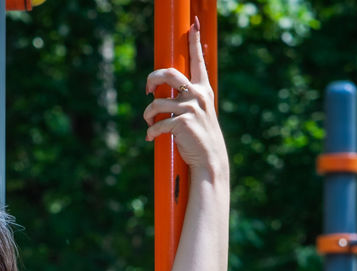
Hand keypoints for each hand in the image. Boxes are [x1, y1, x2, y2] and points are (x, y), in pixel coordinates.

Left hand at [143, 21, 226, 181]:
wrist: (209, 159)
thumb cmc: (200, 135)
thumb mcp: (199, 111)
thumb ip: (189, 96)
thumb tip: (170, 88)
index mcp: (203, 88)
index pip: (199, 60)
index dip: (195, 41)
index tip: (194, 25)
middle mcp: (198, 95)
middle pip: (168, 74)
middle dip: (152, 79)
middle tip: (147, 89)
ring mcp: (191, 108)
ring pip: (156, 103)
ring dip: (147, 114)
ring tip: (149, 122)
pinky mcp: (182, 123)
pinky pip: (157, 124)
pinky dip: (150, 132)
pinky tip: (151, 138)